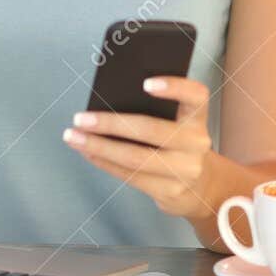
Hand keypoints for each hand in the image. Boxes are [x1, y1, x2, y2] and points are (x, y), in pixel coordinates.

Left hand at [62, 77, 216, 219]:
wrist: (202, 188)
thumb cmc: (179, 145)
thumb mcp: (178, 124)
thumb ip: (157, 111)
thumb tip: (109, 100)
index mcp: (197, 118)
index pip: (196, 96)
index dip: (174, 88)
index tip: (146, 83)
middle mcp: (196, 143)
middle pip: (151, 130)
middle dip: (110, 124)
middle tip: (81, 118)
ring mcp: (185, 170)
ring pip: (135, 158)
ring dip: (99, 146)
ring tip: (74, 137)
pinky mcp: (170, 191)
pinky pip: (130, 176)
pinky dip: (104, 162)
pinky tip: (88, 152)